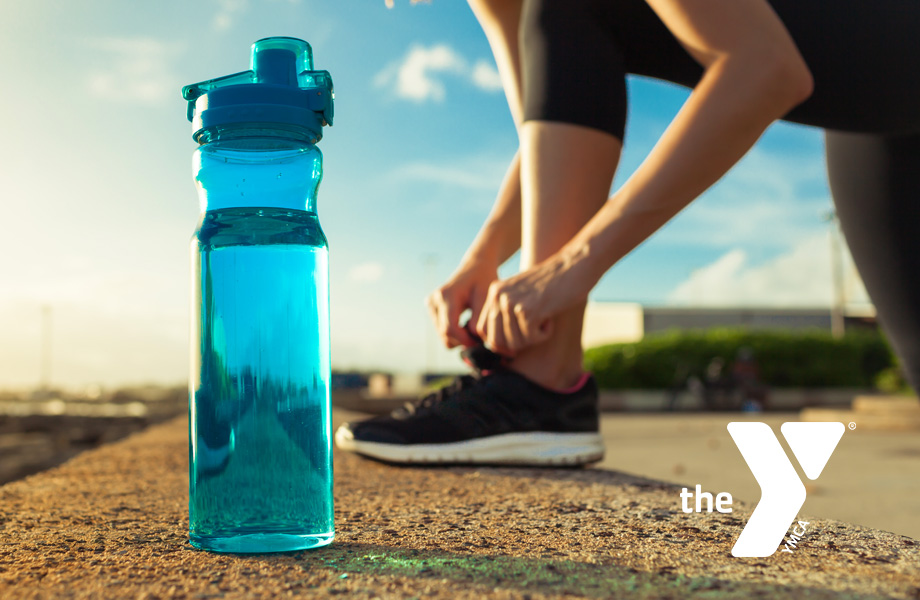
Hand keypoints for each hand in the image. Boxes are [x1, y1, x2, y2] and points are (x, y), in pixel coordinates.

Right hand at [426, 260, 498, 348]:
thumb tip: (471, 338)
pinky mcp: (431, 308)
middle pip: (444, 334)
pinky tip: (466, 323)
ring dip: (459, 337)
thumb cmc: (484, 280)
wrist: (476, 266)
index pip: (450, 328)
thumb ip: (479, 319)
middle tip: (480, 337)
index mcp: (447, 295)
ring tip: (474, 327)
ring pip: (443, 335)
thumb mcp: (486, 297)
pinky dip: (455, 333)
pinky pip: (442, 330)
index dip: (465, 340)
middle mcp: (434, 300)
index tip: (480, 343)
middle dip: (463, 340)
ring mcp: (430, 304)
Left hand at [474, 249, 592, 355]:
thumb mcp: (523, 294)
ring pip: (515, 342)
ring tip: (544, 319)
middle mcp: (498, 296)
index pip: (483, 329)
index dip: (498, 343)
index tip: (516, 343)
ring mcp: (511, 303)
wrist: (575, 265)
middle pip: (496, 341)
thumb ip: (506, 313)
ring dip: (533, 338)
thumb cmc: (553, 283)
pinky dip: (544, 334)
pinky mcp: (527, 311)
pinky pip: (532, 339)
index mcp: (495, 291)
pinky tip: (550, 318)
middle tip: (534, 331)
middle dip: (517, 343)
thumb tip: (495, 346)